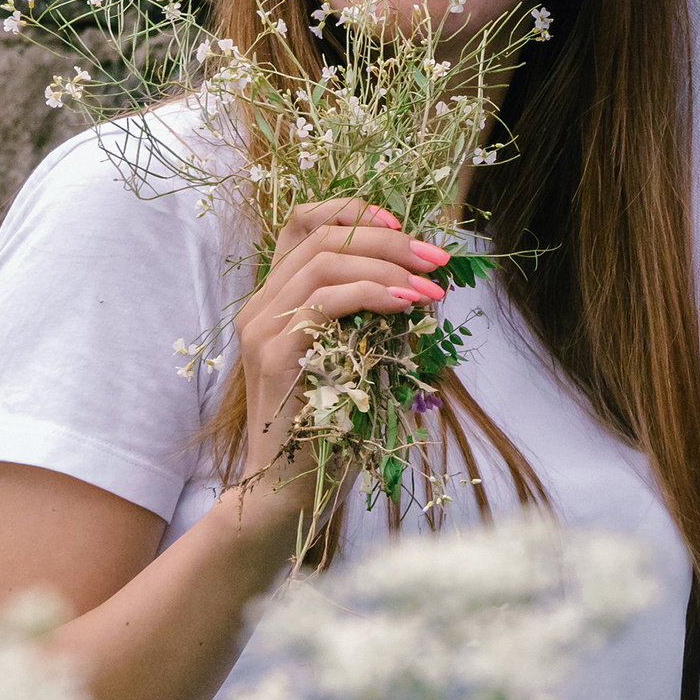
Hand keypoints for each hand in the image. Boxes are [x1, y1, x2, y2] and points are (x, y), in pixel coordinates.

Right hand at [230, 200, 450, 521]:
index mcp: (277, 297)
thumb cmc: (331, 423)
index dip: (350, 210)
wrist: (285, 490)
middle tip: (438, 259)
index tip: (401, 222)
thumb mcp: (356, 353)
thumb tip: (427, 277)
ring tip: (430, 287)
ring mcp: (262, 328)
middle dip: (390, 240)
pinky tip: (404, 304)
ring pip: (324, 262)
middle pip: (323, 238)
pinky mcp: (273, 354)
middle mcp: (261, 305)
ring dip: (388, 265)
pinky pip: (324, 302)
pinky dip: (371, 294)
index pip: (301, 224)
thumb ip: (372, 311)